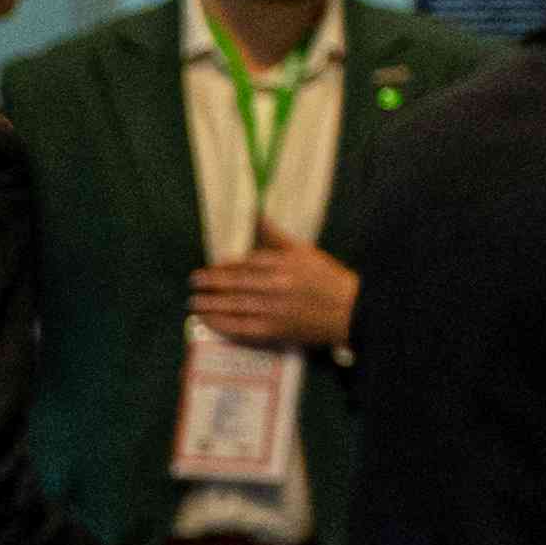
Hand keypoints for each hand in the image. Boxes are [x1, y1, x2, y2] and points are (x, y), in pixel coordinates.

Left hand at [186, 236, 359, 354]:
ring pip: (234, 305)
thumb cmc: (328, 280)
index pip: (247, 263)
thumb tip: (257, 214)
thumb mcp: (306, 252)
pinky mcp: (274, 330)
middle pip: (236, 283)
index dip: (225, 267)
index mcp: (285, 263)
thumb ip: (277, 236)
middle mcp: (277, 285)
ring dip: (210, 304)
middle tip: (194, 282)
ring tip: (193, 302)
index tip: (211, 267)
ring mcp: (274, 309)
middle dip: (211, 283)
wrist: (352, 312)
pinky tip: (208, 321)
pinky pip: (241, 328)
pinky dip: (222, 324)